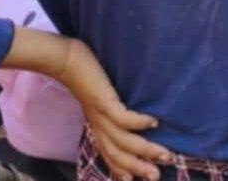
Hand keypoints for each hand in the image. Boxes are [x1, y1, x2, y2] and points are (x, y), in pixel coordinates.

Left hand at [45, 38, 168, 180]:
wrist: (63, 60)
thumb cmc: (84, 75)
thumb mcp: (96, 98)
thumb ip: (110, 108)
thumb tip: (126, 115)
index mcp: (97, 126)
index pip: (110, 154)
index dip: (122, 169)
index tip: (135, 180)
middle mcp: (99, 125)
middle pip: (118, 154)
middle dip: (138, 168)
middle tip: (156, 176)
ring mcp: (101, 115)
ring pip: (123, 141)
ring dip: (144, 150)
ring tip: (164, 154)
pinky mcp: (103, 101)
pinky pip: (122, 118)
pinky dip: (138, 122)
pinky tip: (153, 122)